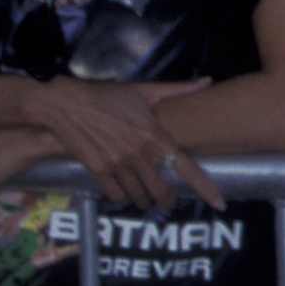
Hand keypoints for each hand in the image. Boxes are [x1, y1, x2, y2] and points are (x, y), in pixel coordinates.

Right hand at [17, 77, 218, 209]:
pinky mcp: (97, 171)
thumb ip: (178, 90)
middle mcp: (139, 154)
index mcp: (154, 136)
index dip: (205, 188)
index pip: (187, 168)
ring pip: (138, 195)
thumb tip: (207, 81)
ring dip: (143, 200)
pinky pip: (115, 195)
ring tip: (145, 198)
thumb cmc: (106, 95)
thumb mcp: (144, 90)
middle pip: (161, 190)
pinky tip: (123, 193)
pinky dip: (122, 197)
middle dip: (167, 201)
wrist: (65, 103)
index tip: (219, 203)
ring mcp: (117, 165)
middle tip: (169, 203)